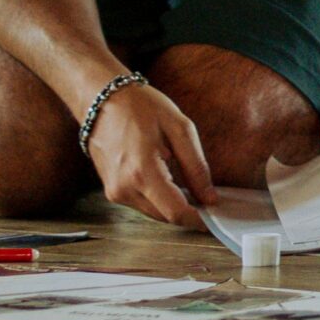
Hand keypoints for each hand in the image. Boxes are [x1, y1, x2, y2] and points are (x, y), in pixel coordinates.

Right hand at [87, 83, 214, 230]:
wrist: (101, 100)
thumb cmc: (141, 108)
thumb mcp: (180, 129)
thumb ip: (196, 167)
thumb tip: (209, 197)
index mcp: (142, 173)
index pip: (175, 212)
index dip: (199, 219)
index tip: (217, 216)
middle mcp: (124, 189)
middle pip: (165, 216)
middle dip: (189, 212)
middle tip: (210, 199)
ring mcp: (114, 192)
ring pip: (153, 212)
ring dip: (173, 205)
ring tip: (191, 186)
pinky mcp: (111, 190)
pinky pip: (142, 203)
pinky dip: (159, 199)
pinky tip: (170, 182)